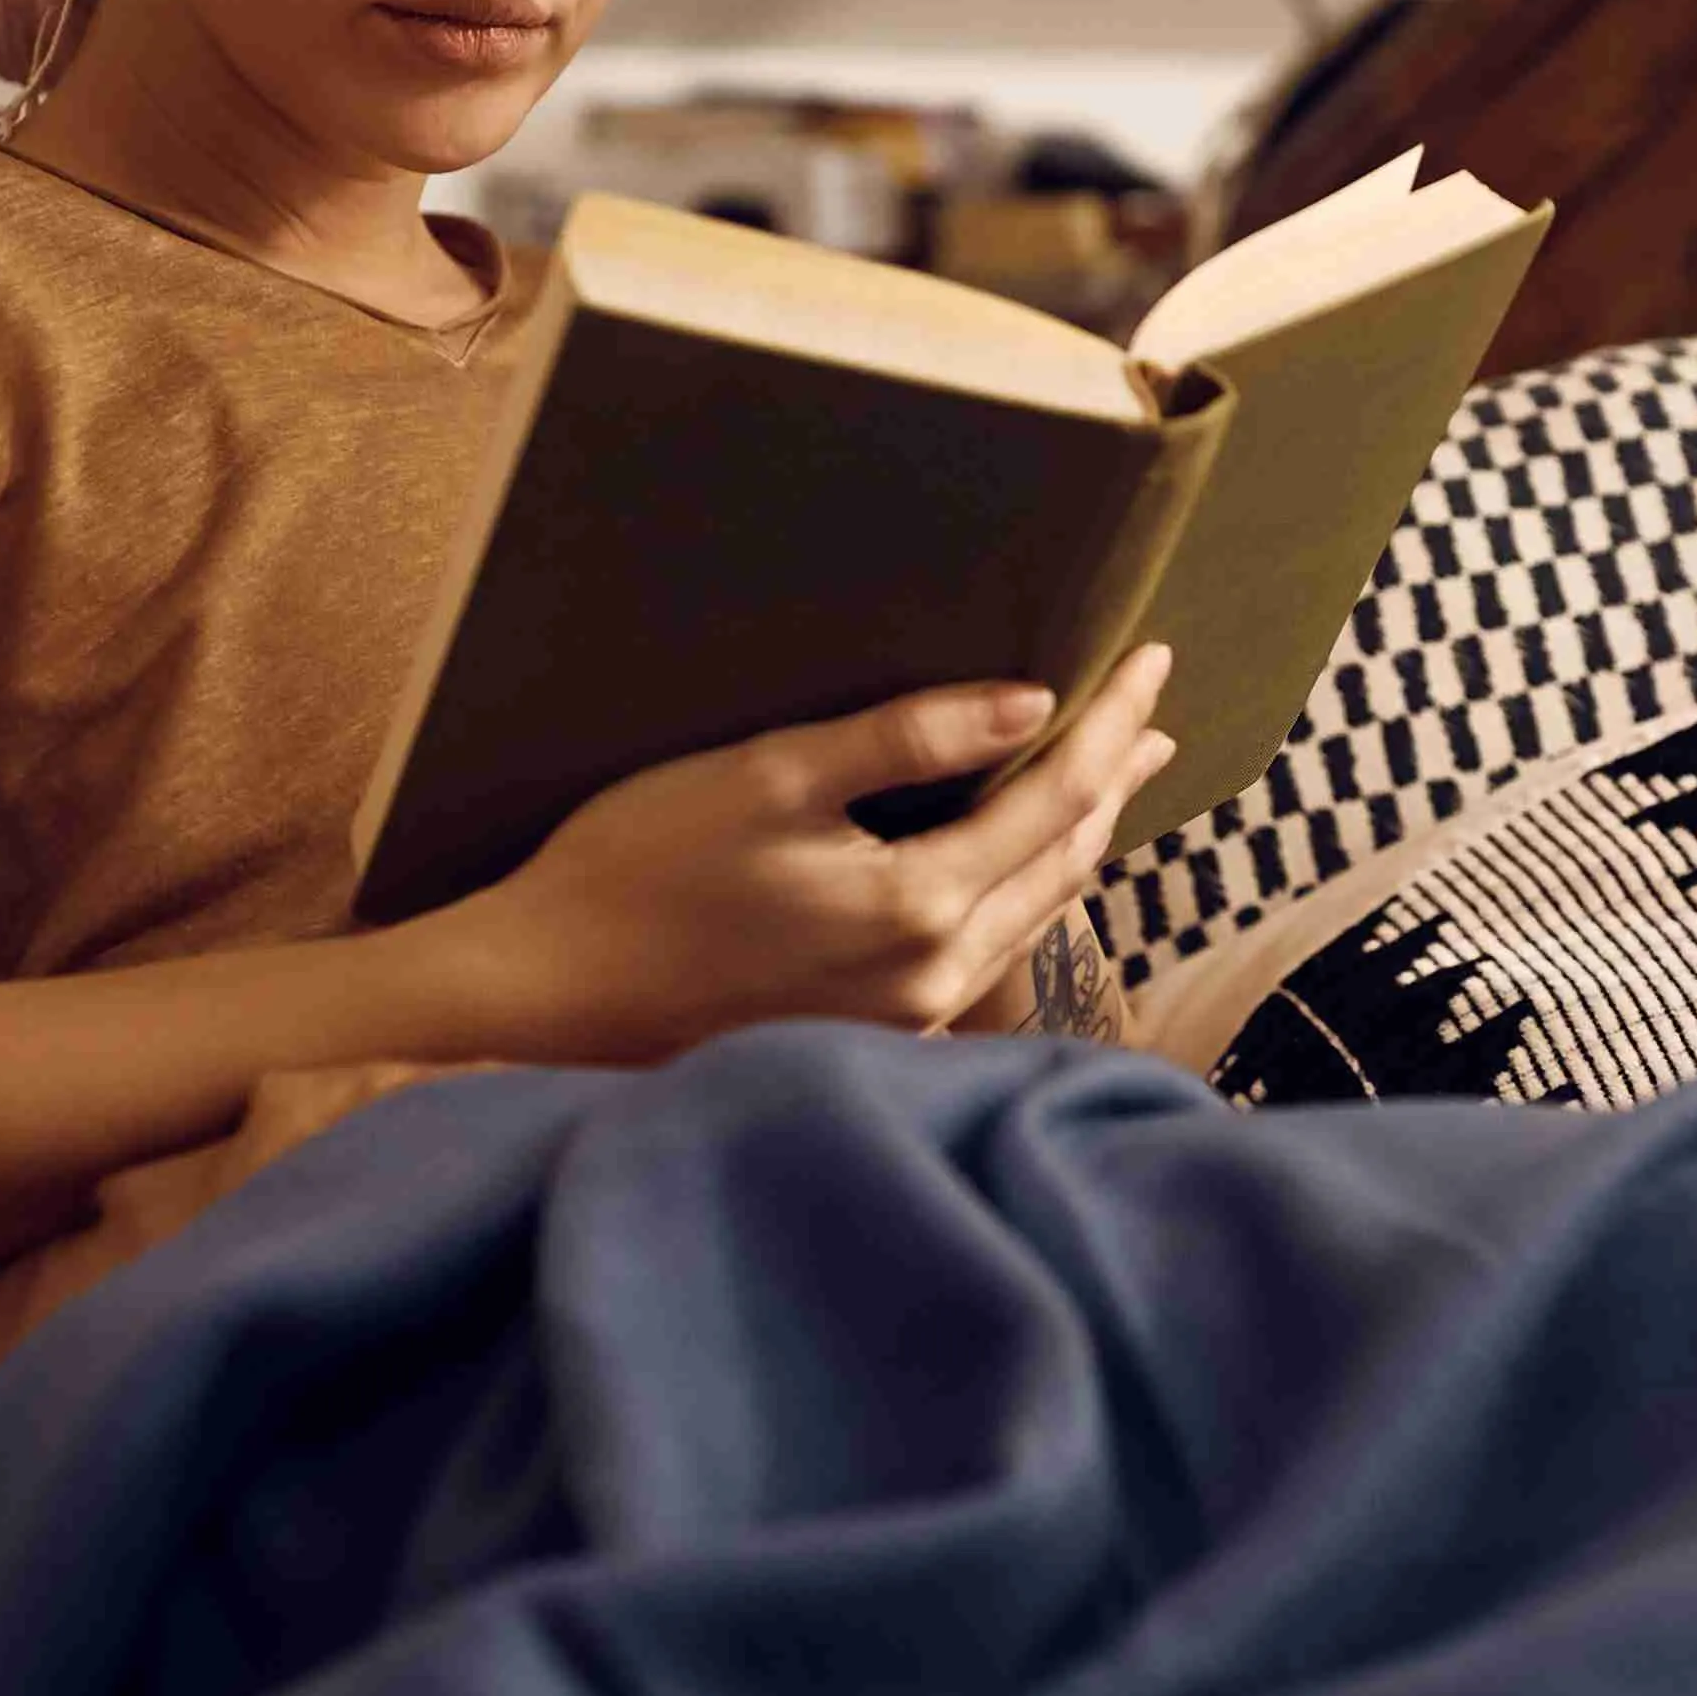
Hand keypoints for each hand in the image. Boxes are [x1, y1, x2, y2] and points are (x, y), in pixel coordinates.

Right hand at [426, 644, 1178, 1065]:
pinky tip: (1013, 863)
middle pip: (1060, 864)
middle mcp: (933, 980)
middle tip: (1153, 716)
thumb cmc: (636, 873)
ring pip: (1027, 916)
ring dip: (1072, 840)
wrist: (543, 999)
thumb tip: (1031, 703)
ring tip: (1109, 783)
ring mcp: (906, 1021)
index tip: (1153, 659)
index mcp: (918, 907)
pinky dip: (1016, 890)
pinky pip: (981, 953)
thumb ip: (908, 739)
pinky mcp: (870, 1036)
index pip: (1056, 798)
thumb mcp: (770, 776)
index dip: (1111, 722)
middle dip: (1111, 781)